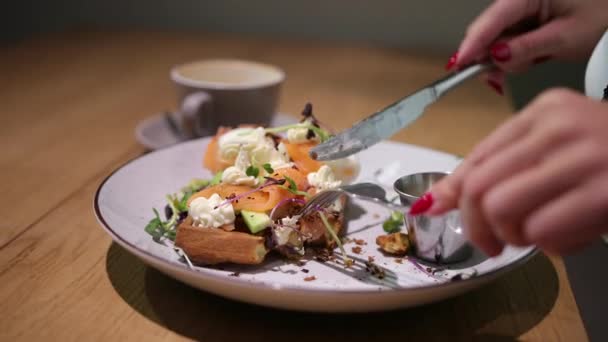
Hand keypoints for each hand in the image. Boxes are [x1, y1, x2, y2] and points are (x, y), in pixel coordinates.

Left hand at [419, 88, 607, 255]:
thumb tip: (438, 199)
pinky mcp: (607, 191)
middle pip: (480, 187)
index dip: (451, 192)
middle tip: (493, 241)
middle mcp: (561, 128)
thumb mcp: (554, 147)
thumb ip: (499, 167)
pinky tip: (568, 236)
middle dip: (478, 226)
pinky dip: (549, 246)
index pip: (477, 157)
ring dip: (513, 237)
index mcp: (544, 113)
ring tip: (536, 235)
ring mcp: (586, 158)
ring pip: (504, 210)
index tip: (436, 211)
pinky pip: (544, 233)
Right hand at [445, 0, 607, 92]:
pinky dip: (515, 54)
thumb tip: (496, 56)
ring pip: (497, 38)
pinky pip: (508, 39)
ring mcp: (523, 8)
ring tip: (535, 59)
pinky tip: (532, 55)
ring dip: (508, 57)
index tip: (459, 64)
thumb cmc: (603, 15)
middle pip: (489, 30)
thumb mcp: (565, 37)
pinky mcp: (526, 18)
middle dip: (491, 55)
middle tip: (498, 78)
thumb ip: (527, 48)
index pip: (492, 19)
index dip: (473, 44)